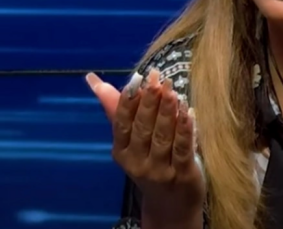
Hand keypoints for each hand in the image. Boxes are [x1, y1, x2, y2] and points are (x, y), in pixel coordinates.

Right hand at [86, 69, 204, 223]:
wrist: (170, 204)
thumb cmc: (149, 163)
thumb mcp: (131, 141)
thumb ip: (117, 110)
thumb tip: (94, 80)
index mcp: (121, 152)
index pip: (122, 123)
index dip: (129, 100)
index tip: (138, 77)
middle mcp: (137, 163)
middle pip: (142, 128)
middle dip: (150, 102)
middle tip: (158, 79)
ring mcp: (159, 170)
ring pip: (162, 137)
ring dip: (167, 112)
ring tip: (172, 91)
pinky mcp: (181, 174)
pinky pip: (183, 149)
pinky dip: (185, 129)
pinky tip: (188, 112)